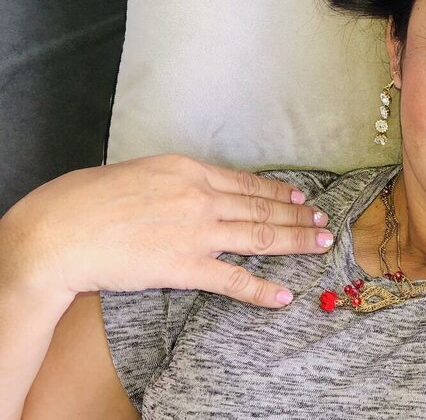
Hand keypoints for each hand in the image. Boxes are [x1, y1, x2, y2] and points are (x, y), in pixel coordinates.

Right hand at [0, 154, 332, 307]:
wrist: (60, 230)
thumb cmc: (86, 199)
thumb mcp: (138, 173)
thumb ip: (172, 182)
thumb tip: (188, 187)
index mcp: (188, 170)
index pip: (246, 183)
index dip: (277, 192)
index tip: (300, 196)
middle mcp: (201, 198)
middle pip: (261, 209)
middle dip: (297, 216)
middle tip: (325, 221)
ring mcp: (197, 232)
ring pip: (259, 237)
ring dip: (294, 241)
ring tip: (321, 243)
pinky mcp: (185, 267)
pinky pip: (233, 280)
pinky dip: (261, 290)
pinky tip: (283, 295)